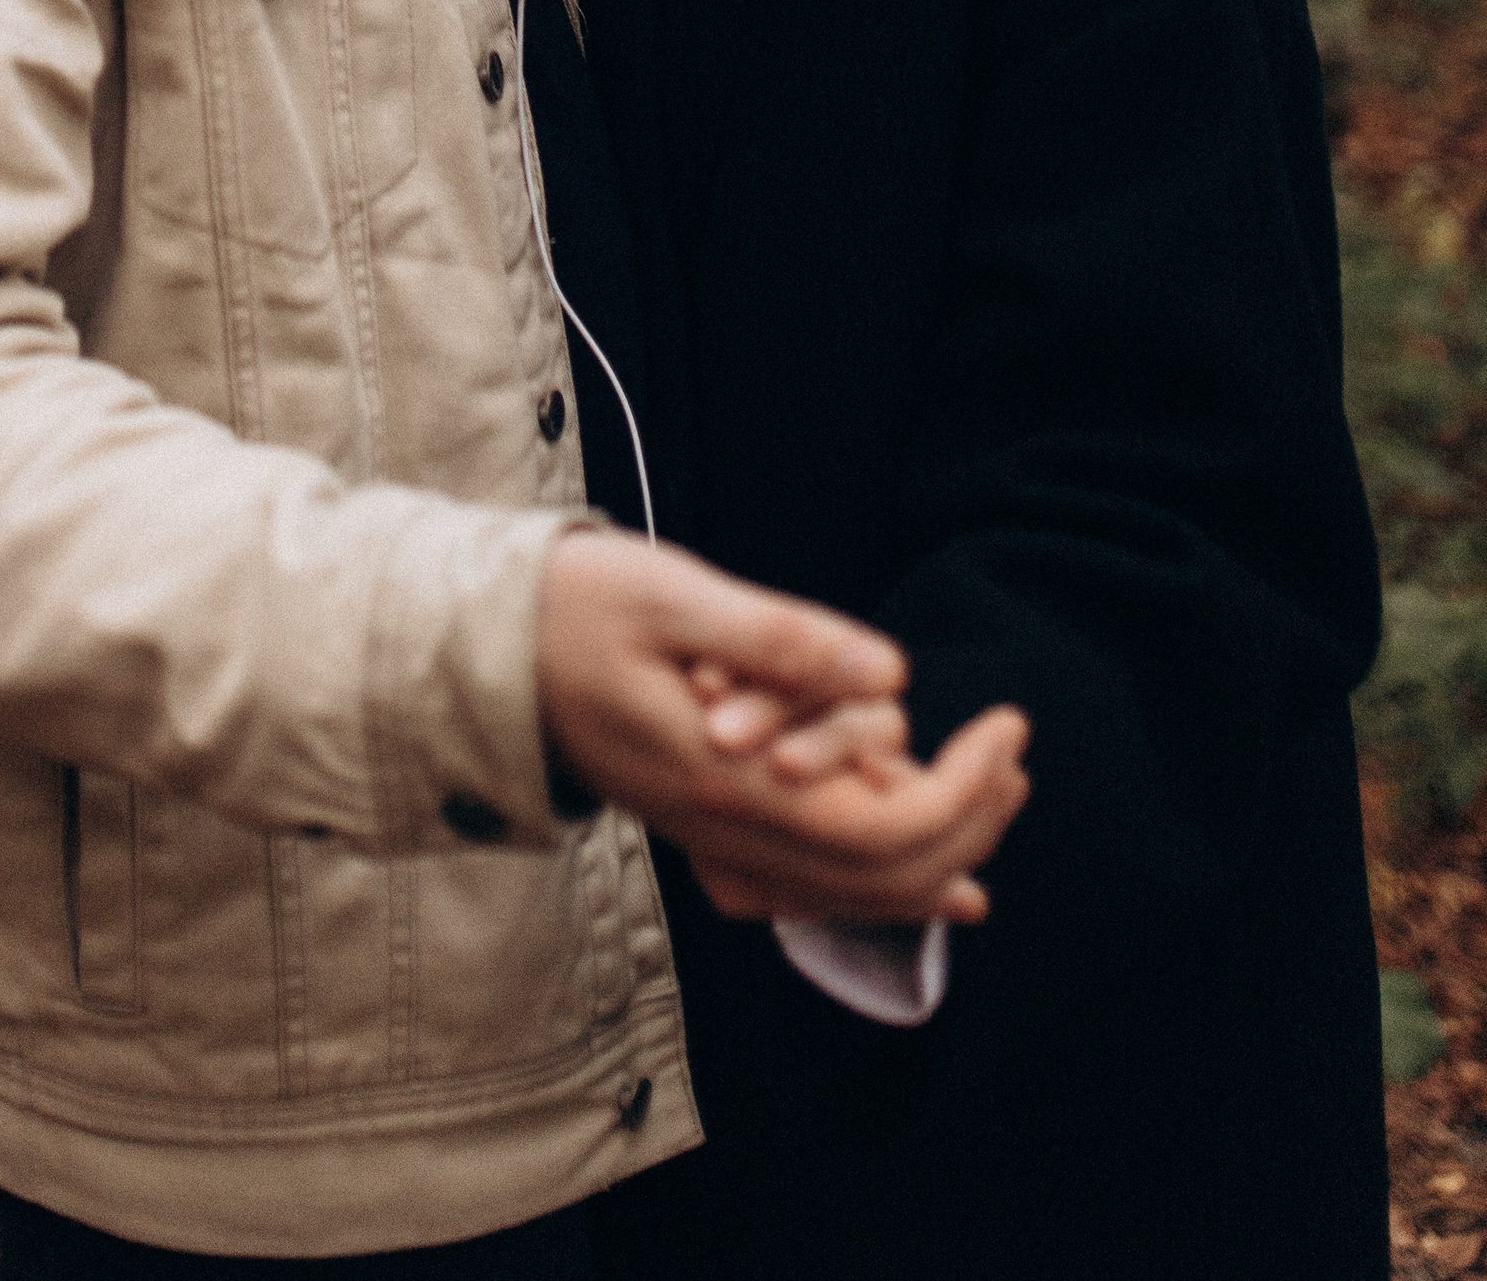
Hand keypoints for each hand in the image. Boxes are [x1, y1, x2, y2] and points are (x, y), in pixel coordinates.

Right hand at [534, 535, 1029, 926]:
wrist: (469, 652)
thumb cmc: (564, 608)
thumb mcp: (671, 595)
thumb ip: (780, 638)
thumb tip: (890, 674)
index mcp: (720, 777)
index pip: (879, 831)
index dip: (964, 795)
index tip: (1006, 729)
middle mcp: (717, 827)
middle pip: (877, 875)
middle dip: (968, 822)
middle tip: (1017, 754)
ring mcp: (702, 834)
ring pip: (841, 891)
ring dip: (932, 853)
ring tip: (994, 790)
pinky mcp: (692, 820)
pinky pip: (795, 887)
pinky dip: (865, 884)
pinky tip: (910, 873)